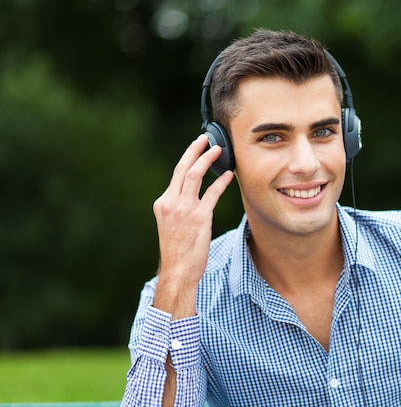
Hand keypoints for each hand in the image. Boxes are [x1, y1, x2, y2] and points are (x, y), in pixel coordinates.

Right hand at [152, 135, 233, 317]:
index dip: (188, 157)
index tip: (197, 146)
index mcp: (163, 203)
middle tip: (206, 138)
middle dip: (195, 150)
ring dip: (208, 160)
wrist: (178, 271)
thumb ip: (178, 207)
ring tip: (219, 150)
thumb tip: (190, 193)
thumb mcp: (171, 224)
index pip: (176, 174)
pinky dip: (221, 182)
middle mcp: (171, 202)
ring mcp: (184, 209)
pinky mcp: (199, 218)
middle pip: (183, 168)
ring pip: (195, 175)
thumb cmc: (178, 250)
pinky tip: (230, 175)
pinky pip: (212, 194)